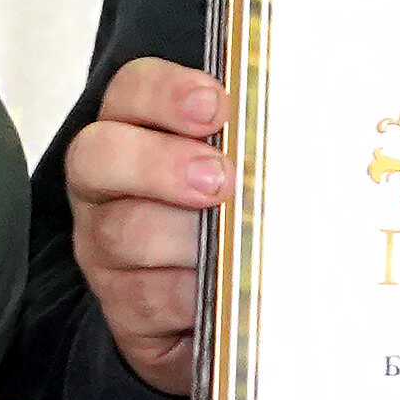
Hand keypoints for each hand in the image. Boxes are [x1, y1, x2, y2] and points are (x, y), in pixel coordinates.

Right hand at [67, 58, 223, 397]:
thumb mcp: (247, 169)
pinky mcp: (122, 307)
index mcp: (134, 131)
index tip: (216, 107)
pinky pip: (149, 297)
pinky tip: (228, 290)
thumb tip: (300, 127)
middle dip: (161, 164)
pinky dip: (193, 293)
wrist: (230, 309)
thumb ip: (254, 142)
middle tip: (221, 180)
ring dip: (187, 237)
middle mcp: (105, 186)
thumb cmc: (238, 218)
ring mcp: (103, 248)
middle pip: (99, 156)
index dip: (166, 93)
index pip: (131, 90)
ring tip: (237, 243)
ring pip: (124, 232)